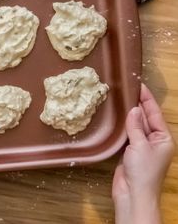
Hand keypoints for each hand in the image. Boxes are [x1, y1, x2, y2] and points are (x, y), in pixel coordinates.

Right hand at [112, 83, 174, 223]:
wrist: (134, 195)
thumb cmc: (143, 172)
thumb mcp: (140, 145)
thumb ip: (136, 126)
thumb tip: (133, 109)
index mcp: (164, 138)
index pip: (154, 114)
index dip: (146, 99)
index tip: (138, 85)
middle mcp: (155, 141)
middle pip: (146, 118)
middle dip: (138, 104)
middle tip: (126, 88)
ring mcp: (142, 146)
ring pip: (136, 125)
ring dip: (129, 114)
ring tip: (120, 99)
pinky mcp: (130, 152)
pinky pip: (127, 134)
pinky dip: (122, 125)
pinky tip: (116, 118)